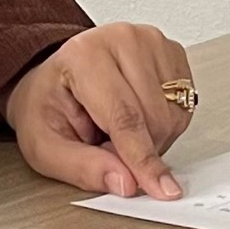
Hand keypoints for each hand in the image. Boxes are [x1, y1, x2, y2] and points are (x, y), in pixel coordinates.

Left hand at [4, 24, 194, 198]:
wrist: (56, 78)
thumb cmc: (48, 106)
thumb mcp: (45, 146)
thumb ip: (82, 168)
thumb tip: (126, 182)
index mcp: (84, 55)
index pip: (125, 116)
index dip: (143, 159)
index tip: (161, 189)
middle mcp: (122, 39)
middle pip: (155, 119)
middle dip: (138, 151)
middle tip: (104, 145)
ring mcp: (151, 41)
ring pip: (174, 116)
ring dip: (152, 139)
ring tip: (117, 127)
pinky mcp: (172, 52)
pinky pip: (184, 108)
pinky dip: (165, 125)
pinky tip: (139, 116)